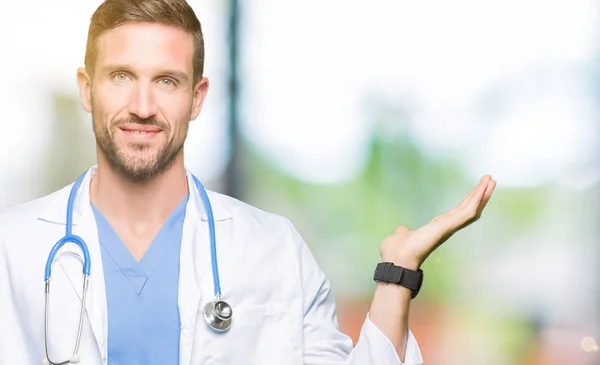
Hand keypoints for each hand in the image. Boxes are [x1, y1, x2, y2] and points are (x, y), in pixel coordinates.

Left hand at [379, 175, 496, 269]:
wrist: (397, 258)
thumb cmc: (397, 252)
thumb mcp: (402, 235)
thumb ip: (404, 232)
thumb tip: (402, 230)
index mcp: (437, 228)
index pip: (456, 212)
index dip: (467, 201)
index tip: (476, 190)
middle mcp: (446, 227)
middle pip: (468, 208)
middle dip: (479, 194)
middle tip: (489, 180)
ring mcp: (449, 227)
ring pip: (472, 208)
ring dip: (482, 194)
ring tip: (490, 180)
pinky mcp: (449, 225)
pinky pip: (468, 211)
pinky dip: (476, 199)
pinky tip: (483, 189)